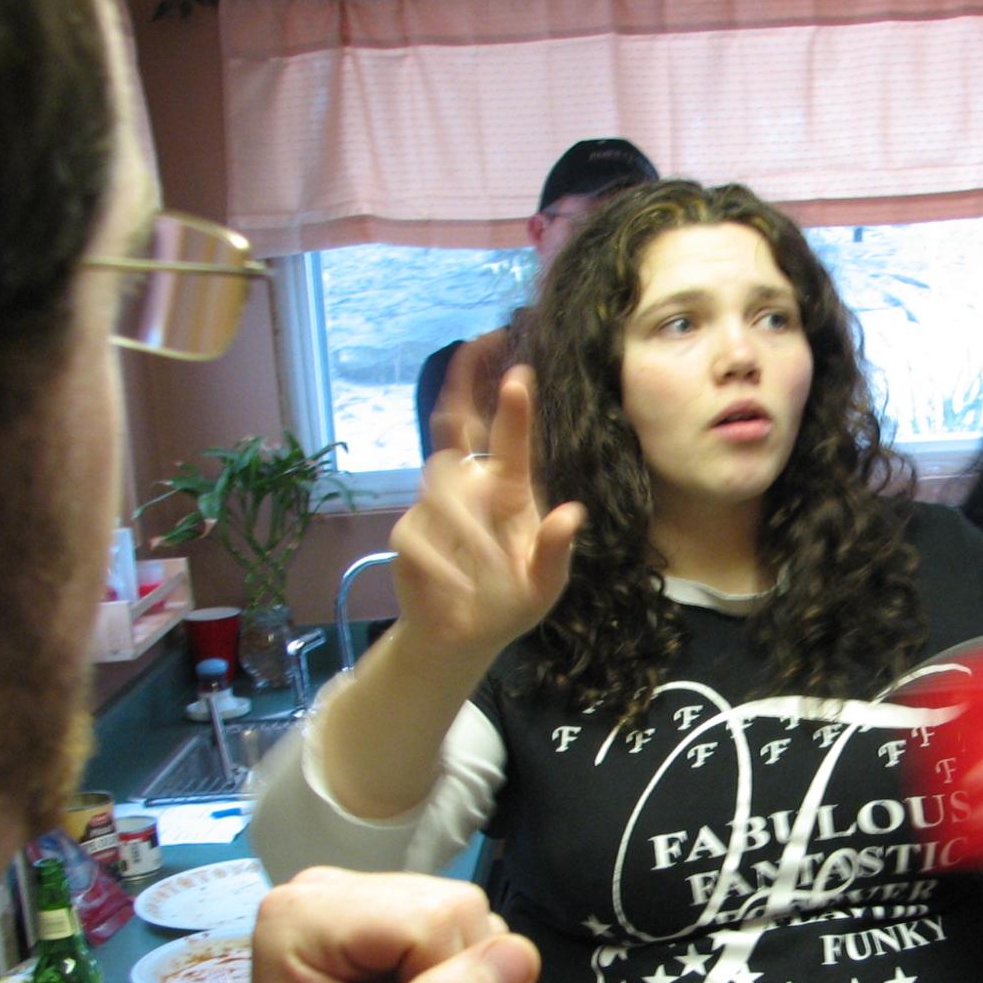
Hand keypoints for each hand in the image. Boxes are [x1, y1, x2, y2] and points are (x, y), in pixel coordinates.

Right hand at [391, 361, 583, 658]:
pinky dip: (443, 561)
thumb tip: (573, 514)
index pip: (507, 441)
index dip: (512, 408)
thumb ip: (556, 552)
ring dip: (469, 526)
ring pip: (441, 490)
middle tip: (471, 345)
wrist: (465, 637)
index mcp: (508, 491)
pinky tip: (460, 584)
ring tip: (494, 569)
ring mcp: (434, 508)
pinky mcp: (409, 536)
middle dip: (460, 386)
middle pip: (454, 429)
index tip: (520, 373)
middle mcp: (469, 488)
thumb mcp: (544, 585)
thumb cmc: (512, 601)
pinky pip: (420, 535)